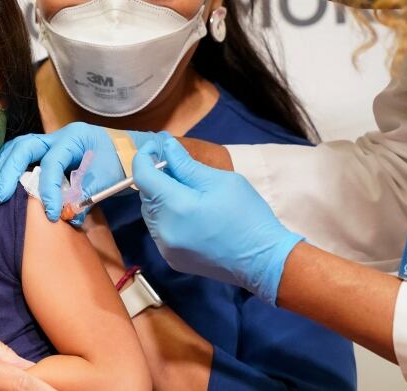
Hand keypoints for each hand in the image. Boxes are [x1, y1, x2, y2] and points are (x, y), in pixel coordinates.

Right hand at [0, 122, 156, 221]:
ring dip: (3, 166)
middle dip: (10, 171)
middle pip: (24, 147)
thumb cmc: (117, 162)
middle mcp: (57, 136)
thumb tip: (68, 216)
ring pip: (18, 146)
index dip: (48, 190)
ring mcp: (50, 140)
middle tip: (0, 196)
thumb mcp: (105, 179)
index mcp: (73, 139)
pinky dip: (7, 163)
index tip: (52, 214)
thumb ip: (85, 196)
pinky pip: (21, 152)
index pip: (52, 164)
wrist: (125, 151)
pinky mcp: (46, 149)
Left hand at [132, 133, 302, 304]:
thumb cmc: (247, 216)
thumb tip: (166, 146)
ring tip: (187, 190)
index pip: (142, 176)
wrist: (264, 261)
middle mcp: (164, 230)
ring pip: (151, 213)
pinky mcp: (172, 258)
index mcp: (176, 207)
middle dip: (156, 177)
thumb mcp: (220, 181)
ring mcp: (166, 248)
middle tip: (177, 166)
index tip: (156, 145)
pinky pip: (160, 230)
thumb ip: (186, 164)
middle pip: (146, 194)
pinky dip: (168, 216)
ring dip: (161, 197)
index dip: (145, 157)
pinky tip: (190, 212)